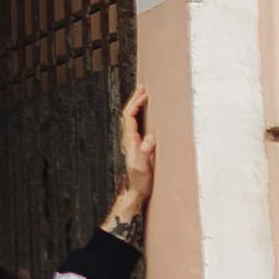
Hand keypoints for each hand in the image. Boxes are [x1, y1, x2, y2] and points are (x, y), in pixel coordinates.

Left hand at [106, 85, 154, 230]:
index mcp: (130, 141)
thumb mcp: (143, 167)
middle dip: (135, 99)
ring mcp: (133, 141)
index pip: (129, 116)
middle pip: (128, 114)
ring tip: (144, 94)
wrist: (137, 191)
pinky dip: (140, 114)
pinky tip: (146, 112)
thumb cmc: (140, 181)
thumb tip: (151, 135)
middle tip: (143, 86)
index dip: (136, 104)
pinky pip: (137, 124)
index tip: (145, 94)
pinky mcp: (138, 145)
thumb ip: (145, 151)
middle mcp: (129, 139)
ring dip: (136, 105)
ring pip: (132, 118)